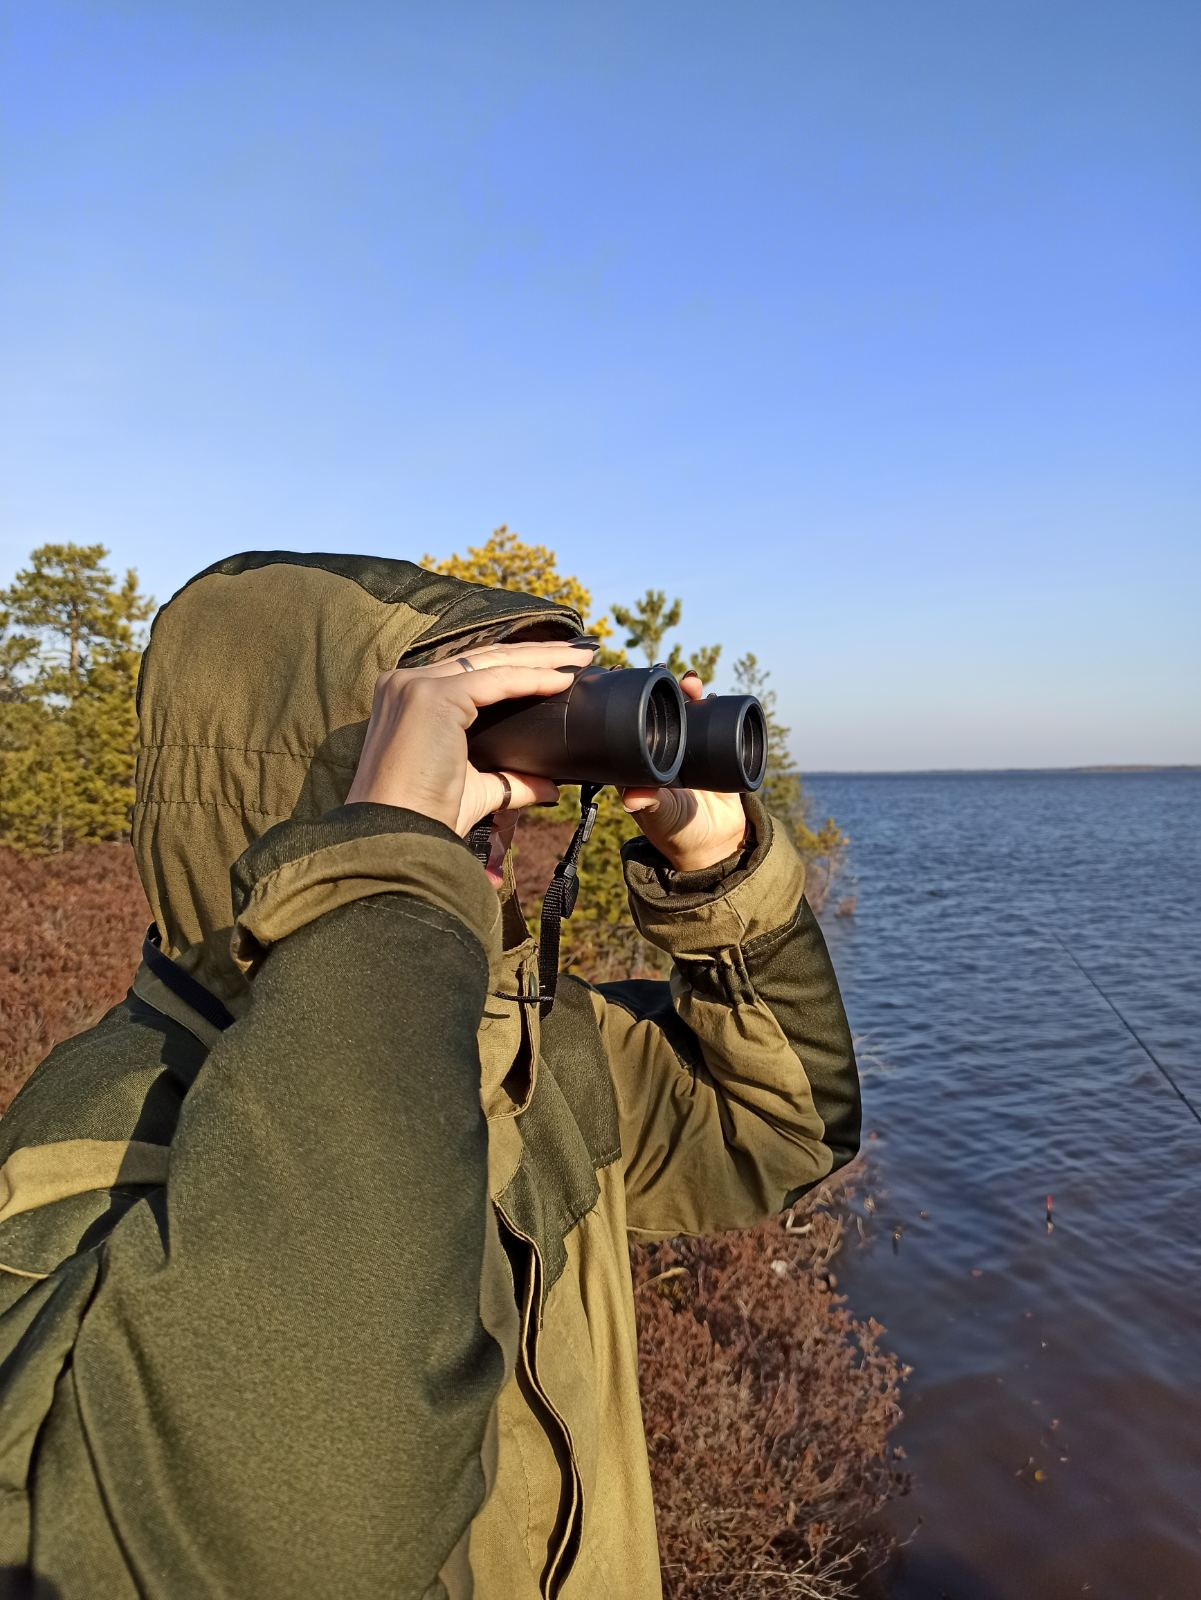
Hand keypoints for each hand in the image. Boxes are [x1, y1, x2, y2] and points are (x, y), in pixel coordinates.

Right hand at [346, 640, 597, 838]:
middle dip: (537, 653)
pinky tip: (562, 680)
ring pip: (492, 662)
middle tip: (581, 652)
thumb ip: (509, 780)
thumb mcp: (476, 788)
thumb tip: (550, 787)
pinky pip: (495, 681)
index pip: (472, 670)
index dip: (518, 665)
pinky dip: (532, 679)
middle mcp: (405, 682)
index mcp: (409, 697)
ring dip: (543, 658)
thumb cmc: (426, 816)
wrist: (397, 836)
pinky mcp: (431, 696)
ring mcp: (415, 685)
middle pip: (484, 658)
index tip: (559, 666)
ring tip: (581, 657)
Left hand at [620, 671, 749, 872]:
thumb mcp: (660, 819)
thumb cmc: (677, 834)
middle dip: (661, 690)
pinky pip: (713, 725)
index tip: (623, 677)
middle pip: (659, 712)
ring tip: (692, 680)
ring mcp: (687, 750)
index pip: (627, 726)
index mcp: (638, 763)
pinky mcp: (712, 753)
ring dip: (688, 694)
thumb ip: (649, 806)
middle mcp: (660, 752)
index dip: (626, 703)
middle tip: (663, 670)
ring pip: (686, 714)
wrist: (716, 844)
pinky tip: (715, 695)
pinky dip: (714, 708)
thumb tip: (630, 798)